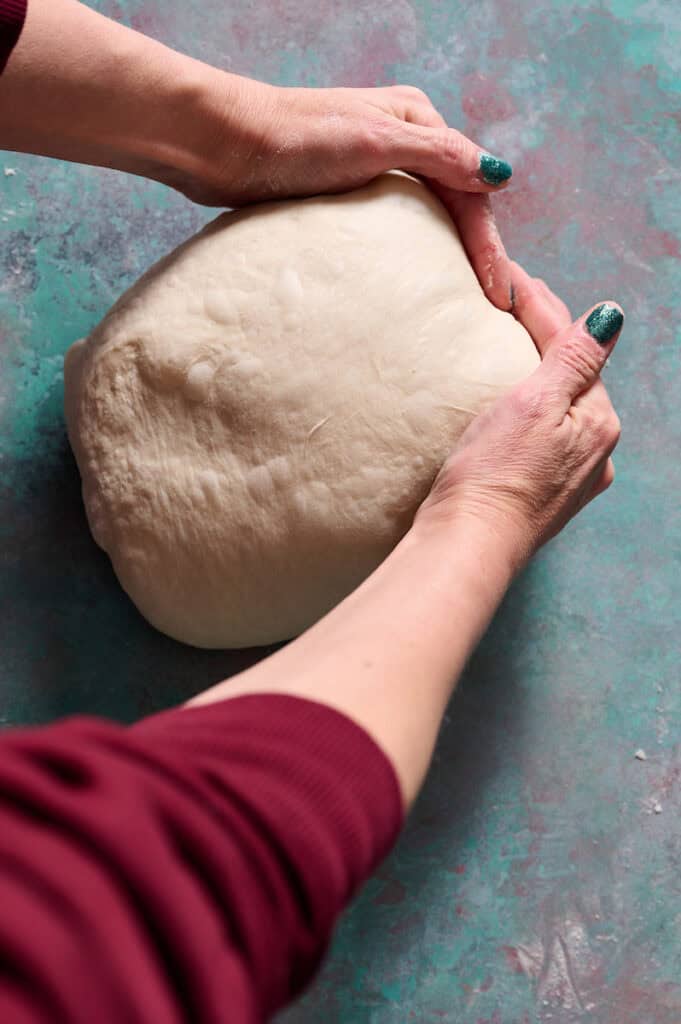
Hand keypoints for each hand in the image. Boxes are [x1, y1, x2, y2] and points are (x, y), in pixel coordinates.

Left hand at [181, 76, 513, 308]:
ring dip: (449, 256)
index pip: (470, 192)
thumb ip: (440, 155)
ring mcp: (373, 168)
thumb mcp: (376, 141)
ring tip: (465, 302)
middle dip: (477, 254)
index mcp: (418, 120)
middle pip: (455, 205)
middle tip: (493, 306)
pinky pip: (394, 229)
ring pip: (427, 218)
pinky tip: (417, 284)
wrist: (225, 146)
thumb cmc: (296, 138)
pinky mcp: (345, 193)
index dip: (488, 246)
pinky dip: (413, 255)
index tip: (499, 296)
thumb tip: (500, 175)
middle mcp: (403, 140)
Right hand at [416, 263, 622, 566]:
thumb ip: (574, 359)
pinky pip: (543, 436)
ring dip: (537, 371)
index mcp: (598, 422)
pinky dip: (528, 409)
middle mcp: (595, 452)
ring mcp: (570, 477)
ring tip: (510, 341)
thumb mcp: (536, 405)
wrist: (467, 545)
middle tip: (511, 295)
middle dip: (544, 334)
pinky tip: (511, 405)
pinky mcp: (541, 494)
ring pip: (558, 406)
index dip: (539, 306)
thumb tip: (611, 317)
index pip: (572, 347)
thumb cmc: (495, 476)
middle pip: (570, 376)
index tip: (510, 276)